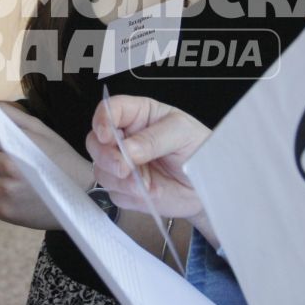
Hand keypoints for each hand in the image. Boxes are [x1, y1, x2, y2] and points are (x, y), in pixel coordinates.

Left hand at [0, 102, 84, 229]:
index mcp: (18, 143)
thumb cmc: (60, 159)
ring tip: (14, 176)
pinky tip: (9, 191)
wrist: (83, 195)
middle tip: (11, 158)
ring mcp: (7, 191)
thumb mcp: (39, 130)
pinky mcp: (5, 211)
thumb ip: (5, 115)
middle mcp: (11, 167)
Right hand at [86, 94, 216, 239]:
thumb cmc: (199, 150)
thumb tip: (127, 149)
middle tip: (123, 166)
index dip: (102, 120)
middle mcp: (125, 138)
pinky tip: (149, 191)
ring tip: (145, 183)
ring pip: (101, 170)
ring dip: (119, 179)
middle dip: (106, 156)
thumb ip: (153, 138)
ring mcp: (123, 164)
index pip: (109, 110)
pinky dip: (129, 194)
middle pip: (95, 141)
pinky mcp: (125, 188)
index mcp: (138, 115)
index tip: (107, 135)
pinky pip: (114, 193)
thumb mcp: (182, 133)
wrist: (209, 186)